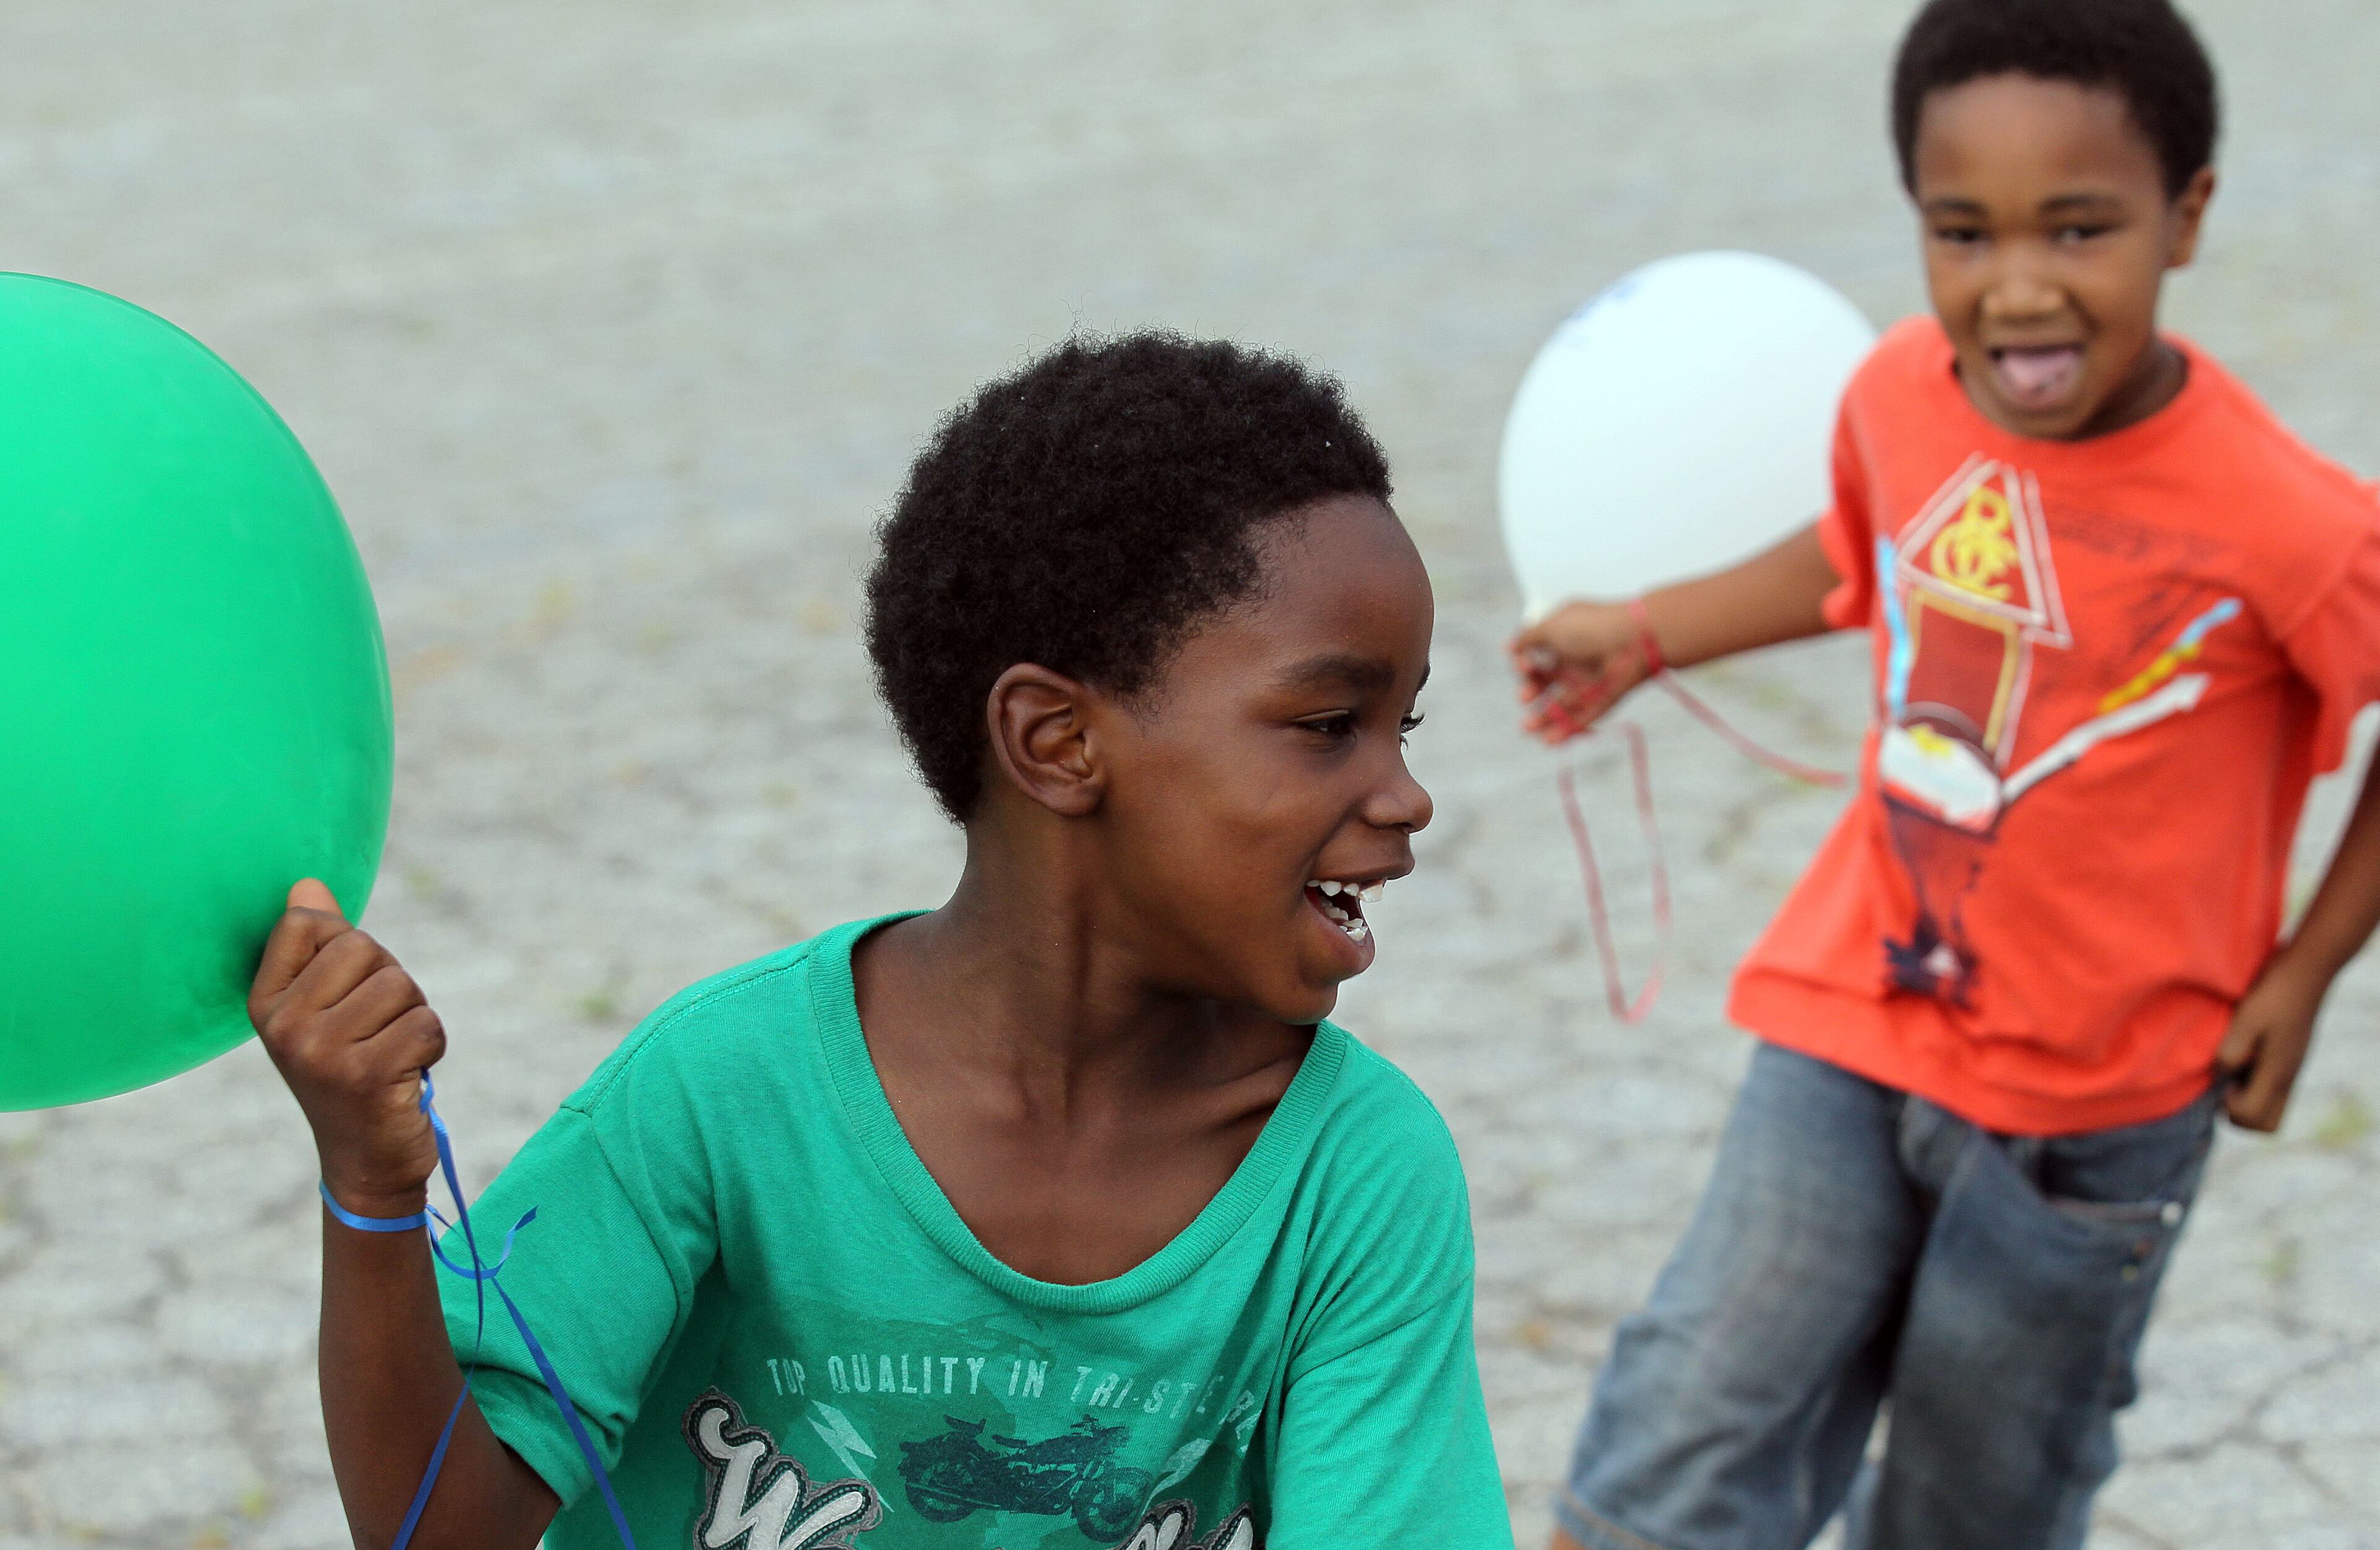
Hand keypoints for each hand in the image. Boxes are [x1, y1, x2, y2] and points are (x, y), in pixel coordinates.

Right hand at [248, 879, 446, 1215]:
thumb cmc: (351, 1072)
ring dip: (412, 1016)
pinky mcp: (365, 1075)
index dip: (349, 947)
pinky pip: (426, 1023)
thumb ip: (318, 947)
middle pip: (363, 947)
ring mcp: (320, 1052)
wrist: (365, 1161)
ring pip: (400, 985)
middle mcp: (282, 1026)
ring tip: (389, 1054)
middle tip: (374, 1032)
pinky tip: (407, 1075)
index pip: (307, 922)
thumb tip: (308, 884)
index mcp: (264, 1003)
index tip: (344, 995)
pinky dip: (431, 1045)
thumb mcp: (324, 1009)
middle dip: (388, 983)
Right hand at [1509, 600, 1656, 744]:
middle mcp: (1574, 662)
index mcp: (1563, 640)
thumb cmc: (1591, 627)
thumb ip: (1527, 638)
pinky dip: (1566, 730)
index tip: (1524, 665)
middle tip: (1524, 696)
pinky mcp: (1602, 701)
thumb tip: (1509, 646)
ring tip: (1527, 728)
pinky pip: (1581, 718)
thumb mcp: (1552, 627)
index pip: (1537, 658)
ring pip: (1561, 705)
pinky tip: (1549, 740)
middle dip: (1530, 691)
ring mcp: (1588, 683)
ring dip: (1543, 718)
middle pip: (1546, 684)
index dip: (1525, 665)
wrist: (1635, 640)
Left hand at [2214, 954, 2326, 1132]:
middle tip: (2225, 1084)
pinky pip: (2272, 1087)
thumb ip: (2232, 1051)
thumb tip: (2222, 1077)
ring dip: (2247, 1098)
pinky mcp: (2289, 1058)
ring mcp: (2291, 1069)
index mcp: (2277, 1074)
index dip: (2229, 1107)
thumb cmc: (2274, 993)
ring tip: (2233, 1069)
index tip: (2223, 1082)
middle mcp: (2287, 1078)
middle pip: (2265, 1124)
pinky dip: (2254, 1082)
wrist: (2307, 972)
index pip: (2252, 1119)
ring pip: (2271, 1107)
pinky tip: (2243, 1055)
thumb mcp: (2246, 1019)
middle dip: (2239, 1114)